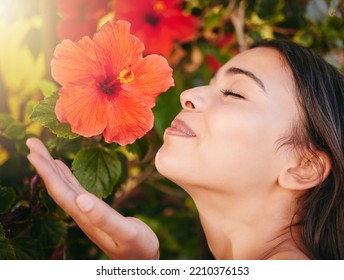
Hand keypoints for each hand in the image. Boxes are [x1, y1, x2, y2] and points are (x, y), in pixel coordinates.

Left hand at [26, 138, 158, 259]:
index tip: (33, 151)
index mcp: (85, 216)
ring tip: (42, 152)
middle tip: (32, 143)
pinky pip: (76, 189)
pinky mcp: (94, 210)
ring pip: (64, 186)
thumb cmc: (137, 247)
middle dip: (43, 164)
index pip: (59, 191)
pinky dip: (67, 176)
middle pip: (57, 186)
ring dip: (52, 169)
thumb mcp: (125, 232)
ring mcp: (87, 211)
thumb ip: (104, 218)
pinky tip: (62, 168)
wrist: (141, 259)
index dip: (45, 171)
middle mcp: (81, 212)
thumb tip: (82, 198)